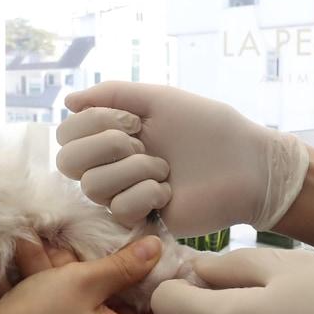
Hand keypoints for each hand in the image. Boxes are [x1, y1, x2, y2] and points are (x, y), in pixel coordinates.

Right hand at [0, 236, 165, 313]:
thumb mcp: (84, 281)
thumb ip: (125, 265)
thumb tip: (158, 251)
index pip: (162, 310)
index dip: (155, 277)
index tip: (143, 249)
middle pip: (125, 306)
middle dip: (104, 271)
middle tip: (83, 245)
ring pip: (94, 308)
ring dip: (74, 277)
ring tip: (44, 250)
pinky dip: (62, 294)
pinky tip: (35, 264)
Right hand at [56, 82, 308, 235]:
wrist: (246, 164)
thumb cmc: (209, 128)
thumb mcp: (160, 99)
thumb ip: (112, 93)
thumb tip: (67, 100)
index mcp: (113, 134)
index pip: (67, 133)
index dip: (92, 124)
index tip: (134, 120)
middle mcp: (112, 164)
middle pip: (68, 163)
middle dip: (106, 146)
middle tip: (143, 143)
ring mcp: (124, 193)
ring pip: (93, 187)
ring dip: (132, 170)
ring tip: (164, 168)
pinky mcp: (141, 220)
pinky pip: (119, 208)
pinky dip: (146, 194)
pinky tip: (169, 191)